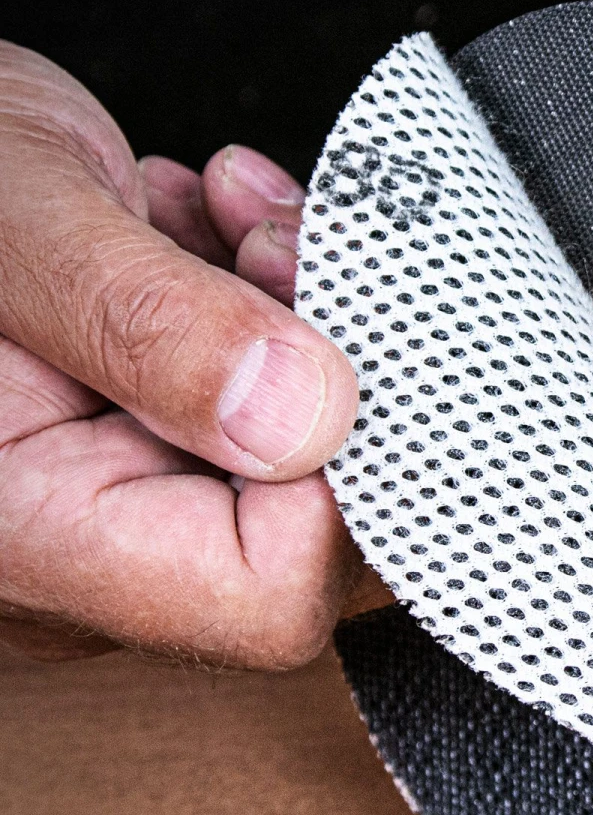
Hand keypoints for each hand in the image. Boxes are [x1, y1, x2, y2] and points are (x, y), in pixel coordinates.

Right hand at [0, 42, 371, 665]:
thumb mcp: (10, 216)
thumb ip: (153, 323)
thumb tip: (313, 416)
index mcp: (21, 536)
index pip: (267, 597)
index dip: (337, 473)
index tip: (315, 334)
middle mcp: (78, 554)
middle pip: (308, 530)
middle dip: (326, 374)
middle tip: (268, 252)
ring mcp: (112, 504)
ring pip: (301, 456)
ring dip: (293, 322)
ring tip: (220, 226)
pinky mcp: (136, 450)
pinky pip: (267, 411)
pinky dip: (264, 313)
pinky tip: (204, 236)